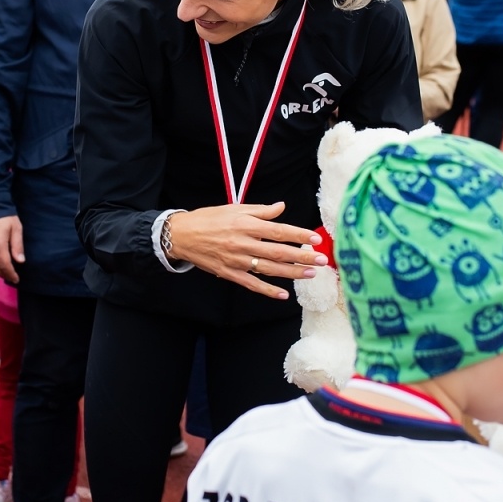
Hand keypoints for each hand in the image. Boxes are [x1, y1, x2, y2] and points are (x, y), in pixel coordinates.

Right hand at [164, 202, 326, 299]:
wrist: (181, 235)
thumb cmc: (208, 219)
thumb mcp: (234, 208)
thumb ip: (260, 210)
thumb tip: (282, 207)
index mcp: (246, 224)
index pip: (278, 230)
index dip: (298, 235)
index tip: (316, 238)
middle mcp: (243, 243)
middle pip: (278, 252)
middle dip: (302, 257)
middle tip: (321, 261)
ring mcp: (236, 260)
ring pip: (268, 269)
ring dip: (291, 273)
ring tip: (310, 275)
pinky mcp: (229, 273)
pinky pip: (251, 284)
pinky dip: (267, 290)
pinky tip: (283, 294)